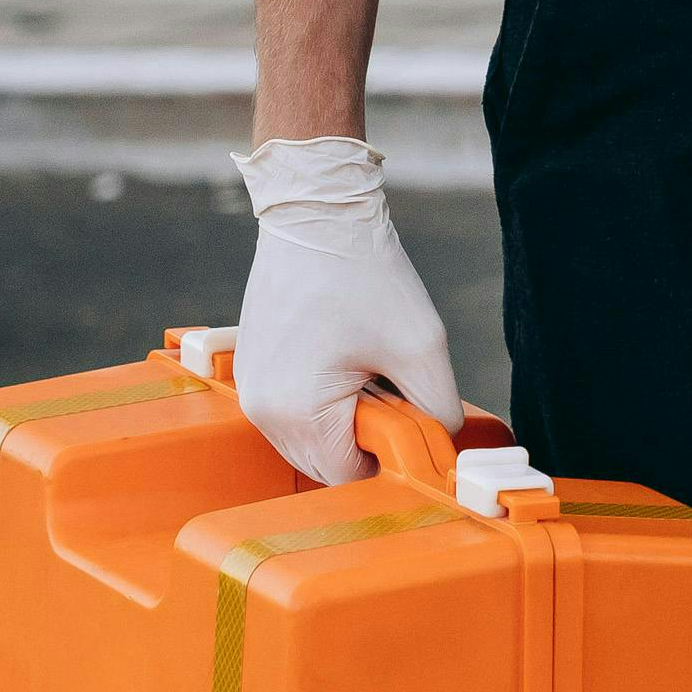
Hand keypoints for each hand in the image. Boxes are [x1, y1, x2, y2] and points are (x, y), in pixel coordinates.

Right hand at [232, 137, 461, 485]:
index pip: (348, 477)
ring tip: (366, 374)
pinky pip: (289, 413)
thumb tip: (440, 445)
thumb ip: (438, 409)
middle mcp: (262, 411)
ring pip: (306, 442)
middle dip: (362, 443)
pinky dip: (319, 404)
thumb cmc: (363, 273)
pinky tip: (343, 363)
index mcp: (298, 412)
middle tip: (390, 395)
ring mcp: (250, 391)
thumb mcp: (421, 346)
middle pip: (323, 465)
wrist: (316, 214)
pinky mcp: (250, 371)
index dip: (386, 459)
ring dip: (341, 425)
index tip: (407, 422)